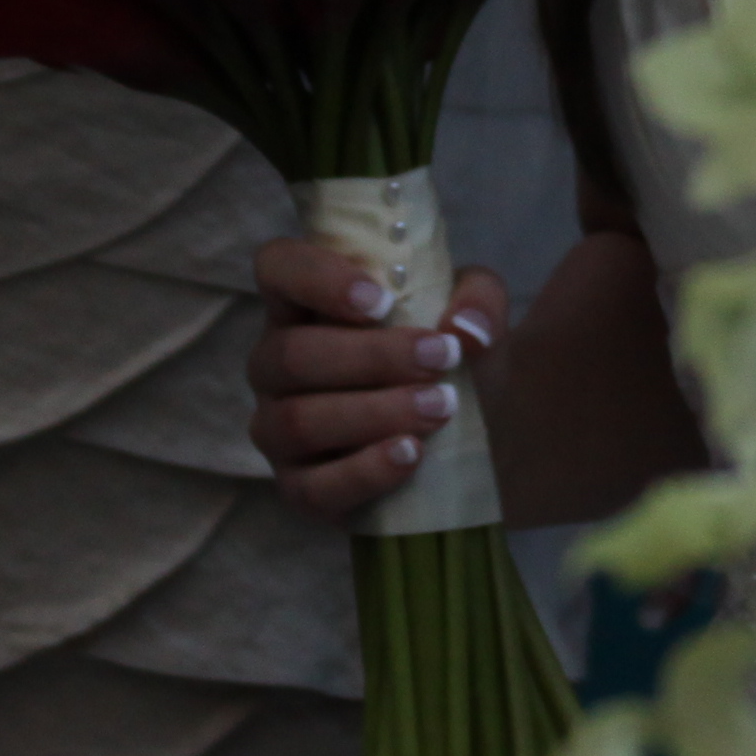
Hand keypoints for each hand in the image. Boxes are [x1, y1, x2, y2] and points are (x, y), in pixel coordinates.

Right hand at [245, 237, 505, 520]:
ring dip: (374, 412)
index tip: (380, 301)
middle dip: (372, 357)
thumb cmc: (451, 357)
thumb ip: (478, 300)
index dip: (315, 278)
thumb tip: (466, 329)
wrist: (476, 435)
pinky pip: (312, 488)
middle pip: (291, 354)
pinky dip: (365, 471)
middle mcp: (277, 364)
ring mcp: (279, 429)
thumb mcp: (475, 314)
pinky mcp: (299, 488)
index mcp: (305, 305)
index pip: (278, 268)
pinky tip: (410, 454)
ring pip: (299, 421)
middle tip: (442, 359)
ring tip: (439, 408)